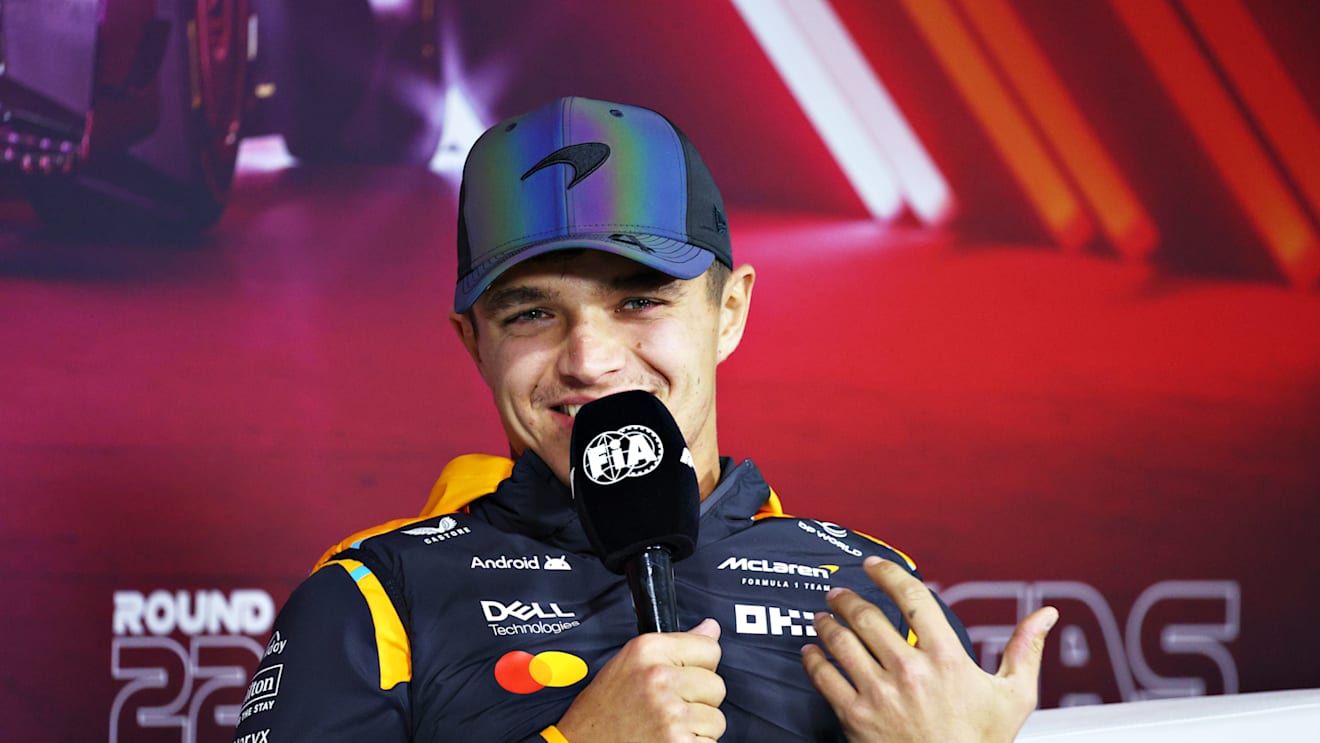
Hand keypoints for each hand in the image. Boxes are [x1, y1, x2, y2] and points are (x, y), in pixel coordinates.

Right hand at [556, 618, 725, 742]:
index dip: (699, 666)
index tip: (682, 677)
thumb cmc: (600, 712)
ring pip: (716, 719)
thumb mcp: (628, 664)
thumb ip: (674, 645)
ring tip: (665, 728)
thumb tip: (711, 628)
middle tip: (668, 708)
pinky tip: (667, 741)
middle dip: (699, 700)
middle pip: (717, 685)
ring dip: (697, 728)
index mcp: (648, 650)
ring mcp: (671, 714)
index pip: (710, 648)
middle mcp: (660, 678)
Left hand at [801, 556, 1057, 742]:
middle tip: (839, 593)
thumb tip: (1045, 615)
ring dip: (827, 623)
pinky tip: (811, 651)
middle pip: (867, 616)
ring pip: (841, 642)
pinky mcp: (856, 717)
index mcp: (946, 659)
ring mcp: (880, 694)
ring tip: (823, 616)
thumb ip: (1024, 650)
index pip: (913, 599)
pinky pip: (825, 678)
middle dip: (848, 598)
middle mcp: (910, 671)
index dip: (888, 574)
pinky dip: (813, 660)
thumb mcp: (1014, 697)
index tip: (874, 565)